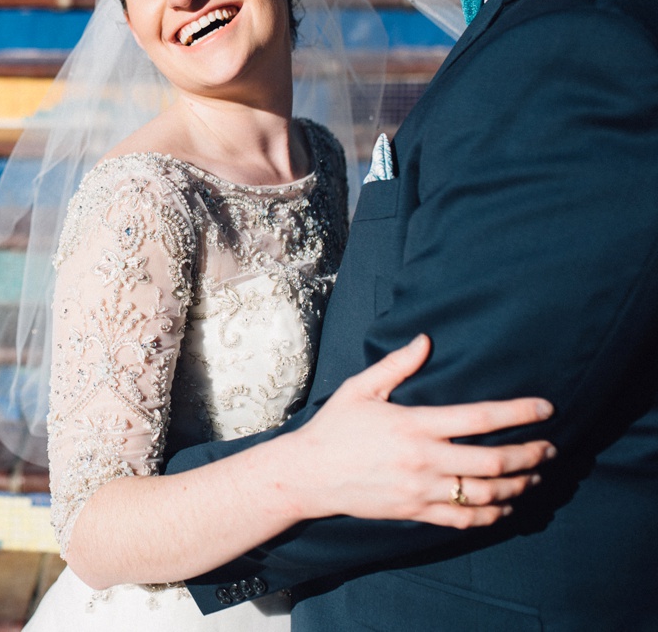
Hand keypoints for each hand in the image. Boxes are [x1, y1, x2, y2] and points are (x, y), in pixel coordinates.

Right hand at [285, 334, 554, 528]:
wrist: (307, 476)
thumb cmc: (334, 428)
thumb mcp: (360, 389)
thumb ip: (396, 365)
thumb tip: (425, 340)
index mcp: (414, 425)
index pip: (480, 418)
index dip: (519, 412)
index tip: (547, 408)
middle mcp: (423, 459)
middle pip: (494, 461)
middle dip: (531, 454)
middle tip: (551, 448)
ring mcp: (421, 489)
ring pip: (486, 493)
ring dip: (519, 485)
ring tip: (535, 476)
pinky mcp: (415, 511)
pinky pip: (465, 519)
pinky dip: (493, 515)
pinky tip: (506, 507)